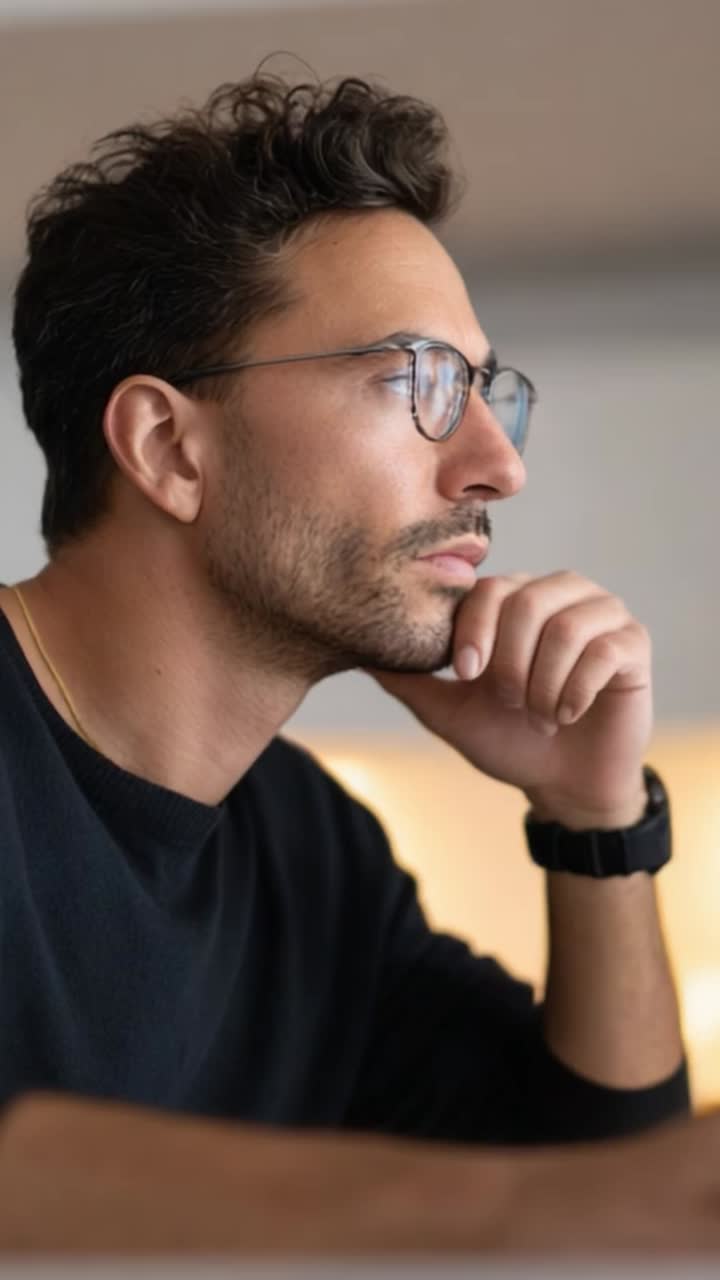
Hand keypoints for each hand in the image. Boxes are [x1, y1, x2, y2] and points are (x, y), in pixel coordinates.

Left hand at [366, 571, 651, 828]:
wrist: (563, 784)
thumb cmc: (507, 740)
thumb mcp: (447, 711)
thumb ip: (409, 679)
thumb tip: (357, 652)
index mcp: (514, 598)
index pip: (487, 589)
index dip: (474, 632)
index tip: (466, 676)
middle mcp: (559, 593)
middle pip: (527, 603)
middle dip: (510, 666)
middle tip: (511, 703)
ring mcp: (601, 613)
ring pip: (565, 628)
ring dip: (544, 686)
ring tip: (541, 714)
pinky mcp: (633, 642)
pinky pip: (603, 652)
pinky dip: (576, 693)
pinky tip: (568, 715)